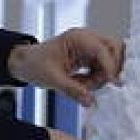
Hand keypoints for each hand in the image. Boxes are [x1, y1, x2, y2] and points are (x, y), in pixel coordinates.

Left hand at [9, 28, 125, 106]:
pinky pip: (102, 70)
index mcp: (78, 38)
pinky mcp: (89, 59)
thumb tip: (90, 101)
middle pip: (114, 49)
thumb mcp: (52, 79)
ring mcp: (89, 49)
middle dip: (110, 69)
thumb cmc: (35, 64)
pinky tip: (82, 85)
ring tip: (83, 86)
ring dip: (102, 77)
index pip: (102, 50)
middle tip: (99, 84)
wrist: (25, 64)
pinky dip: (96, 80)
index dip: (110, 67)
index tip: (113, 84)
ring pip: (110, 62)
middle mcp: (87, 40)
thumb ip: (72, 90)